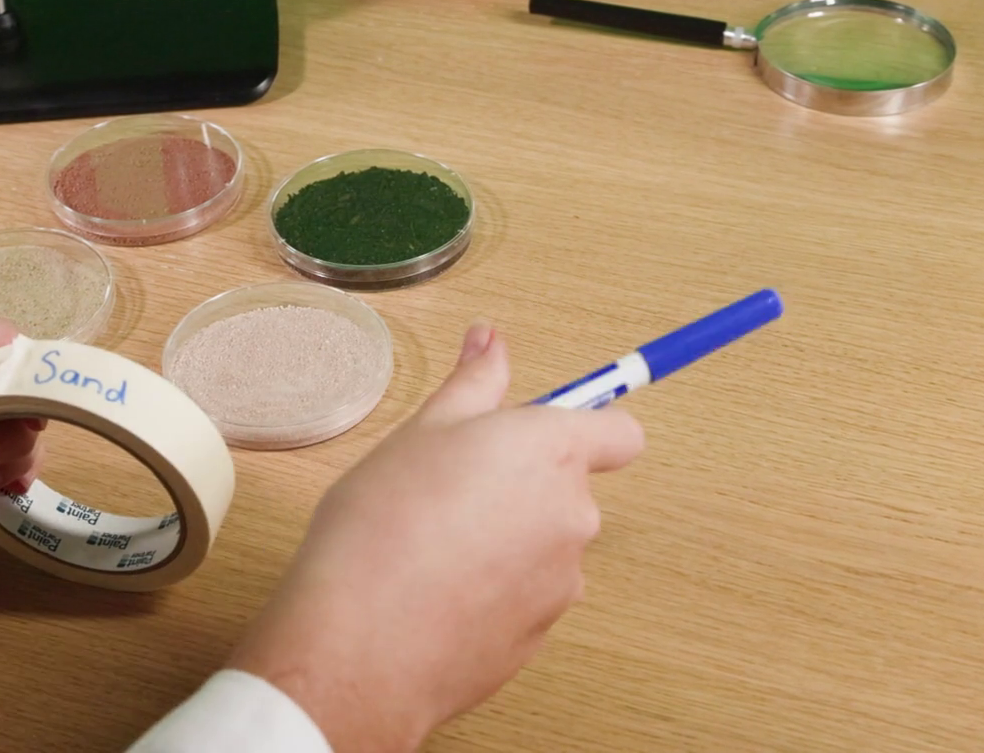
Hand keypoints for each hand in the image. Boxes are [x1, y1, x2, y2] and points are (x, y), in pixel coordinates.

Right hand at [229, 322, 644, 750]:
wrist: (362, 643)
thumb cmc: (383, 526)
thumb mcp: (420, 431)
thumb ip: (472, 384)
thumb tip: (491, 339)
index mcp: (551, 451)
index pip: (620, 433)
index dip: (587, 429)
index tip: (538, 432)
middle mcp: (573, 515)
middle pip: (568, 488)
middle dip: (519, 485)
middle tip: (446, 486)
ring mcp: (562, 583)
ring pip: (543, 545)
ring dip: (504, 540)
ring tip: (429, 543)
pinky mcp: (540, 636)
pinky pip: (523, 596)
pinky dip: (491, 589)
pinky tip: (434, 590)